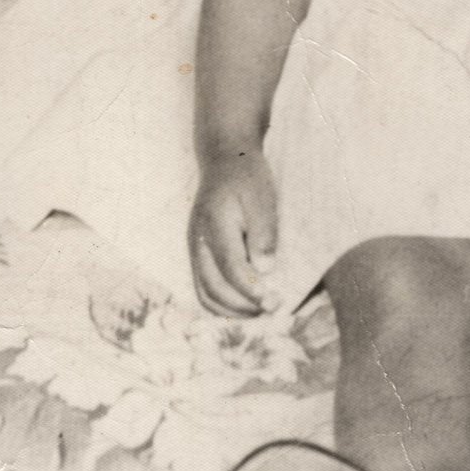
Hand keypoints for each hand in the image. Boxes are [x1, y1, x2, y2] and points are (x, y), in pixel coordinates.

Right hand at [189, 145, 279, 316]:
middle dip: (244, 306)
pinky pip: (203, 288)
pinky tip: (245, 303)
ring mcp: (194, 249)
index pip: (231, 269)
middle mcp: (198, 242)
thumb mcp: (262, 197)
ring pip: (205, 294)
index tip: (274, 303)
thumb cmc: (248, 177)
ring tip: (260, 311)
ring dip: (232, 310)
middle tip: (273, 309)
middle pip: (214, 288)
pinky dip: (222, 303)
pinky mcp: (198, 254)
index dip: (252, 291)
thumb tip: (264, 270)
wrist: (225, 159)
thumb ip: (263, 233)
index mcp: (214, 226)